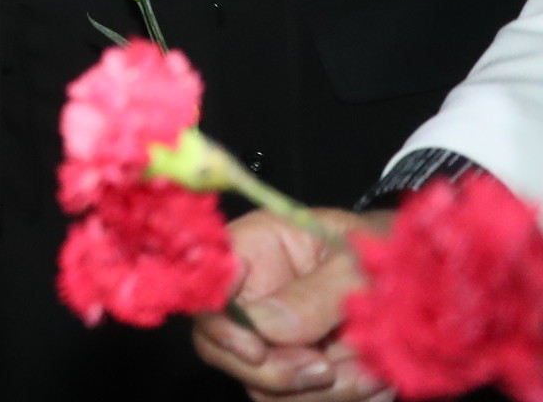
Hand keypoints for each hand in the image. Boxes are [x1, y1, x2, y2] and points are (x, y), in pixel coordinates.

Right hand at [192, 209, 389, 401]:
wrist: (430, 280)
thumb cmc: (392, 251)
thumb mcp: (359, 262)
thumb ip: (314, 292)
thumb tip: (265, 327)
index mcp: (253, 250)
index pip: (206, 285)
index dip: (216, 321)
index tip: (255, 349)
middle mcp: (252, 297)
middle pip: (220, 346)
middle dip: (273, 371)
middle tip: (325, 369)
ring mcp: (276, 339)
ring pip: (263, 386)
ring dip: (319, 393)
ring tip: (371, 374)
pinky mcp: (304, 372)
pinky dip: (344, 400)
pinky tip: (377, 381)